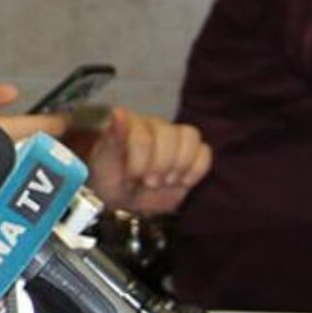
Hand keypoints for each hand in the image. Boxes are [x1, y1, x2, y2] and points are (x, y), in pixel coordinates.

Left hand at [86, 108, 210, 214]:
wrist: (125, 201)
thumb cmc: (111, 179)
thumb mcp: (106, 163)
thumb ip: (114, 138)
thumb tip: (118, 111)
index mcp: (131, 122)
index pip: (144, 137)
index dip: (140, 162)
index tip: (131, 177)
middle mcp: (154, 125)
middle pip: (170, 135)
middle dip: (160, 166)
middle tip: (149, 182)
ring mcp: (174, 138)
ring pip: (191, 136)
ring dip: (180, 165)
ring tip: (166, 181)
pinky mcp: (191, 154)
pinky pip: (205, 151)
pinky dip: (196, 170)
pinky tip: (182, 181)